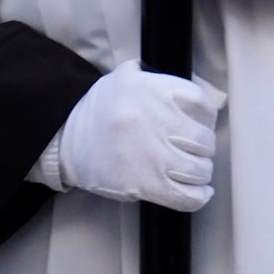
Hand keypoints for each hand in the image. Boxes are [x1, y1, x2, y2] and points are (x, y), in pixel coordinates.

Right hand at [52, 59, 215, 211]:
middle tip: (192, 148)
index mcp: (149, 89)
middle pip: (203, 140)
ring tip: (191, 169)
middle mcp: (152, 119)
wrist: (66, 139)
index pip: (202, 104)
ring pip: (199, 169)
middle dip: (202, 147)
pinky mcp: (143, 183)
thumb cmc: (102, 109)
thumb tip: (199, 93)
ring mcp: (149, 154)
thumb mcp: (126, 78)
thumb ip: (159, 78)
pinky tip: (198, 190)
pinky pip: (188, 196)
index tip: (200, 123)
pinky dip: (199, 195)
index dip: (206, 116)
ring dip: (199, 171)